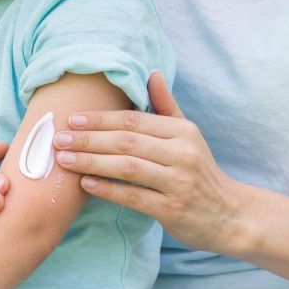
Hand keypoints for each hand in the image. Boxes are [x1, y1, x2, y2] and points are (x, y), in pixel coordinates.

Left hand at [53, 70, 253, 253]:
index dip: (100, 118)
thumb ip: (167, 106)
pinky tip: (86, 185)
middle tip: (58, 139)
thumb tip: (152, 72)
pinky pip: (134, 197)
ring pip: (128, 168)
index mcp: (183, 131)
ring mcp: (179, 182)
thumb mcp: (189, 135)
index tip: (71, 118)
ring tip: (64, 160)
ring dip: (92, 163)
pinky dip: (108, 190)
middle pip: (127, 142)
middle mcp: (182, 153)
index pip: (133, 120)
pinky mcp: (174, 210)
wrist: (230, 215)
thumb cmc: (199, 171)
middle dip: (88, 139)